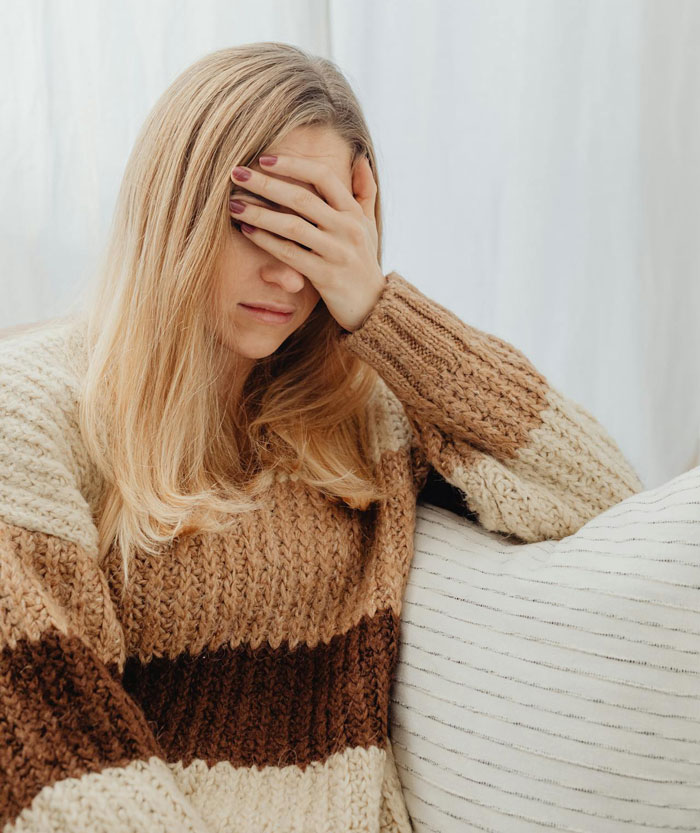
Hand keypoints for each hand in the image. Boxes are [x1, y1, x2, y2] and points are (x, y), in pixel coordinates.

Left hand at [228, 154, 386, 332]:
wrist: (374, 306)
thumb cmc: (365, 263)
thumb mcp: (370, 226)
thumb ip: (365, 192)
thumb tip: (359, 158)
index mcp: (353, 213)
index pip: (323, 177)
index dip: (293, 165)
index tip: (264, 158)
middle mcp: (347, 229)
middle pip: (301, 198)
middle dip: (265, 183)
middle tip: (236, 173)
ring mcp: (336, 253)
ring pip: (292, 226)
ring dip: (259, 213)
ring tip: (233, 204)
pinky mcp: (325, 276)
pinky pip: (290, 254)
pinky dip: (266, 241)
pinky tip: (246, 231)